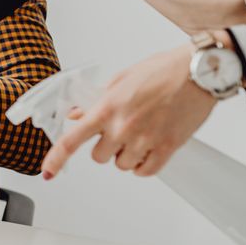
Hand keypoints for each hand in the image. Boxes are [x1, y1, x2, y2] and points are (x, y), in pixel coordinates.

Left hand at [42, 44, 217, 177]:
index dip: (56, 159)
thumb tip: (76, 115)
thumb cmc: (162, 71)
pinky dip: (144, 165)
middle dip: (105, 146)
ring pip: (122, 164)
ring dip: (126, 155)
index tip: (46, 172)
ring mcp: (146, 140)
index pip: (73, 140)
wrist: (199, 72)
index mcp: (107, 108)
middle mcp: (123, 127)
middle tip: (118, 131)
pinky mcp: (168, 148)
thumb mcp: (120, 80)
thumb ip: (96, 101)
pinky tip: (148, 149)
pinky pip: (146, 171)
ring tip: (139, 134)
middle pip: (99, 157)